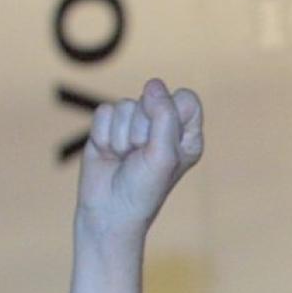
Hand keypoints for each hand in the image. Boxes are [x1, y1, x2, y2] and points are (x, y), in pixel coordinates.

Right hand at [77, 78, 203, 244]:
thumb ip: (164, 117)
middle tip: (140, 156)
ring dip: (121, 136)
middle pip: (151, 99)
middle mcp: (164, 126)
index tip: (162, 138)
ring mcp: (135, 124)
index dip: (170, 112)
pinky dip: (103, 135)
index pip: (186, 99)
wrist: (109, 209)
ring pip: (125, 104)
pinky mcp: (109, 126)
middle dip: (141, 129)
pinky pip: (104, 112)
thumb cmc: (144, 187)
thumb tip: (154, 83)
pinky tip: (109, 153)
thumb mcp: (163, 155)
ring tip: (125, 157)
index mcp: (188, 134)